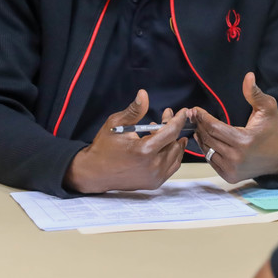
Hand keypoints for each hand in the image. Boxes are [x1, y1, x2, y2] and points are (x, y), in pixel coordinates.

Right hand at [63, 90, 189, 193]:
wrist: (94, 172)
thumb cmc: (104, 147)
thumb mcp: (116, 124)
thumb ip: (134, 110)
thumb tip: (144, 94)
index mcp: (144, 150)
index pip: (171, 132)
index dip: (178, 119)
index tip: (183, 111)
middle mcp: (153, 166)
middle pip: (174, 142)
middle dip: (173, 127)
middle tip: (165, 118)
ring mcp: (154, 176)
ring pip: (176, 155)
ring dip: (173, 141)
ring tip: (162, 131)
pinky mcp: (154, 183)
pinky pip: (172, 166)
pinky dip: (172, 154)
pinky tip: (165, 145)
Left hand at [190, 72, 277, 183]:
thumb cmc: (272, 130)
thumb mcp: (267, 109)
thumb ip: (255, 93)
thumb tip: (248, 76)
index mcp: (243, 141)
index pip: (214, 128)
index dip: (202, 117)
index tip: (195, 109)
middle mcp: (236, 157)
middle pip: (208, 138)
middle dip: (199, 125)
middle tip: (192, 115)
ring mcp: (232, 169)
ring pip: (207, 150)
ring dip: (200, 137)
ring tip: (197, 126)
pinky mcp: (229, 176)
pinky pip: (211, 161)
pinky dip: (206, 150)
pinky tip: (204, 140)